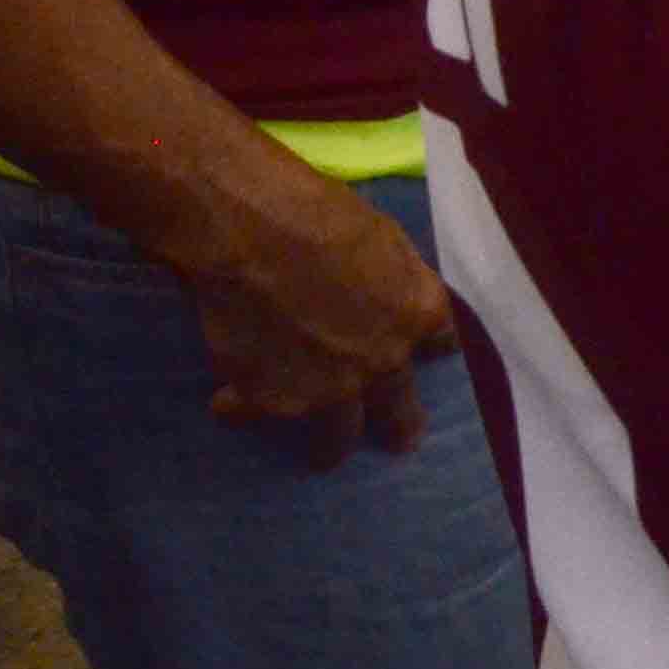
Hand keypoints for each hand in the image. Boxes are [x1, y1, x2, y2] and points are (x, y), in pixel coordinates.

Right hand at [172, 151, 454, 466]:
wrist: (246, 230)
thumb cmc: (317, 213)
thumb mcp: (383, 238)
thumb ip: (397, 280)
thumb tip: (396, 296)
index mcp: (417, 314)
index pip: (441, 344)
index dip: (432, 350)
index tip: (426, 357)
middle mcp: (382, 363)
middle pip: (399, 413)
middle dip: (399, 429)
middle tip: (399, 442)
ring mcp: (327, 392)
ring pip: (335, 440)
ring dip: (328, 445)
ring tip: (322, 454)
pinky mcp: (271, 403)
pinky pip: (261, 415)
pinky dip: (245, 409)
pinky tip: (228, 403)